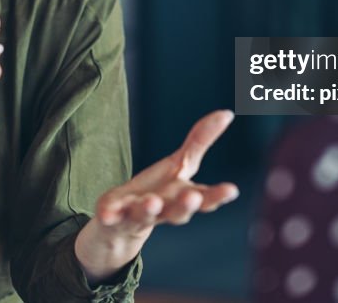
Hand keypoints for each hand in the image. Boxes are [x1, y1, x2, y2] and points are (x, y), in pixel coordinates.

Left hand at [75, 110, 238, 282]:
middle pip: (178, 212)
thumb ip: (201, 141)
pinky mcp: (113, 216)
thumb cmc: (160, 191)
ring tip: (151, 202)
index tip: (232, 190)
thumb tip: (227, 112)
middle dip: (185, 206)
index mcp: (182, 198)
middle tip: (192, 198)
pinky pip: (110, 217)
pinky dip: (109, 216)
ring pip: (145, 214)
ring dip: (149, 209)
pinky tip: (106, 214)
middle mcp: (164, 210)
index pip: (204, 199)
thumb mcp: (180, 164)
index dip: (218, 196)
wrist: (122, 224)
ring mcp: (138, 215)